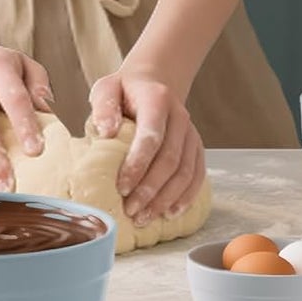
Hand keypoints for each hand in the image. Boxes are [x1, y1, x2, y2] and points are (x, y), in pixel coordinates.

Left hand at [88, 67, 205, 225]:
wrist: (154, 83)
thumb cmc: (125, 91)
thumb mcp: (107, 88)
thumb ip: (104, 107)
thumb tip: (106, 132)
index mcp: (157, 100)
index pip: (151, 136)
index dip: (138, 165)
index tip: (122, 188)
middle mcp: (180, 117)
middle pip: (170, 159)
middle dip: (150, 189)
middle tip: (131, 210)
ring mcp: (191, 133)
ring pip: (185, 172)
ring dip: (166, 199)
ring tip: (145, 218)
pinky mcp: (197, 147)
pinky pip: (197, 176)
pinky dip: (186, 197)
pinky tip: (170, 213)